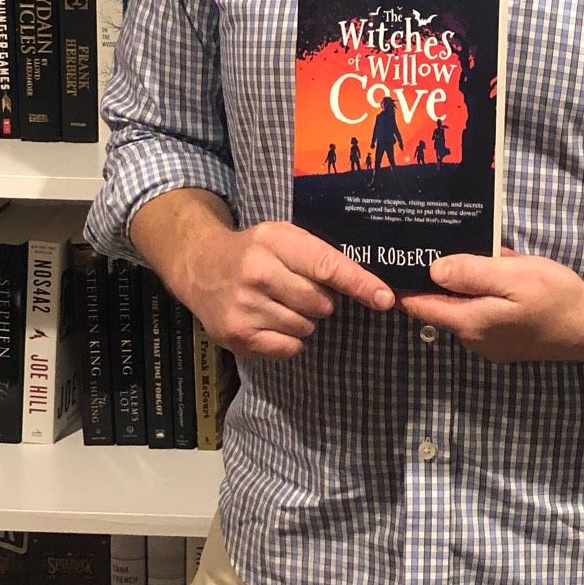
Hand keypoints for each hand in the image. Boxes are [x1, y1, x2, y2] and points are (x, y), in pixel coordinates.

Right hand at [183, 220, 394, 360]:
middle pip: (320, 304)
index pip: (326, 266)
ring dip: (303, 320)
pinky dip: (288, 340)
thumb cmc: (253, 251)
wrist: (199, 265)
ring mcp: (244, 307)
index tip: (384, 298)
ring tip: (279, 304)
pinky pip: (289, 348)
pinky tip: (270, 321)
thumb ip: (320, 256)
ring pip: (305, 328)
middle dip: (320, 301)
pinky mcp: (237, 335)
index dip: (359, 284)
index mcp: (273, 241)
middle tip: (298, 290)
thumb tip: (371, 289)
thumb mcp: (283, 237)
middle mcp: (257, 273)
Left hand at [398, 250, 583, 364]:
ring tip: (470, 251)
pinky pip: (482, 312)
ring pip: (463, 307)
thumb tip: (432, 269)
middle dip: (437, 277)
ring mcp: (489, 344)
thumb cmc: (556, 297)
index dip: (404, 283)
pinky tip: (498, 271)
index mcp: (469, 322)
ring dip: (465, 283)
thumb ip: (472, 273)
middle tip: (431, 241)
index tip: (392, 257)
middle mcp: (473, 339)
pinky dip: (483, 293)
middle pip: (440, 305)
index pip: (419, 305)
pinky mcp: (505, 341)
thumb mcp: (514, 275)